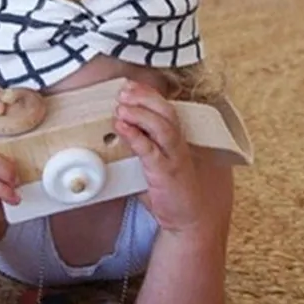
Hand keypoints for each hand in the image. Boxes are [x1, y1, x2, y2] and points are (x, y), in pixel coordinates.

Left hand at [114, 81, 213, 234]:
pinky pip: (151, 151)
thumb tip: (115, 126)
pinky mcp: (166, 173)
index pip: (165, 107)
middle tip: (123, 91)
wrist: (188, 219)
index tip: (129, 84)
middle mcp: (178, 144)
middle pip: (166, 111)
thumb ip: (140, 142)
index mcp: (175, 138)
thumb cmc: (169, 188)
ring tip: (121, 108)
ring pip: (162, 127)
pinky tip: (122, 128)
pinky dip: (135, 136)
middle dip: (144, 97)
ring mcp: (174, 158)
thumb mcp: (154, 160)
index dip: (147, 93)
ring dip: (140, 114)